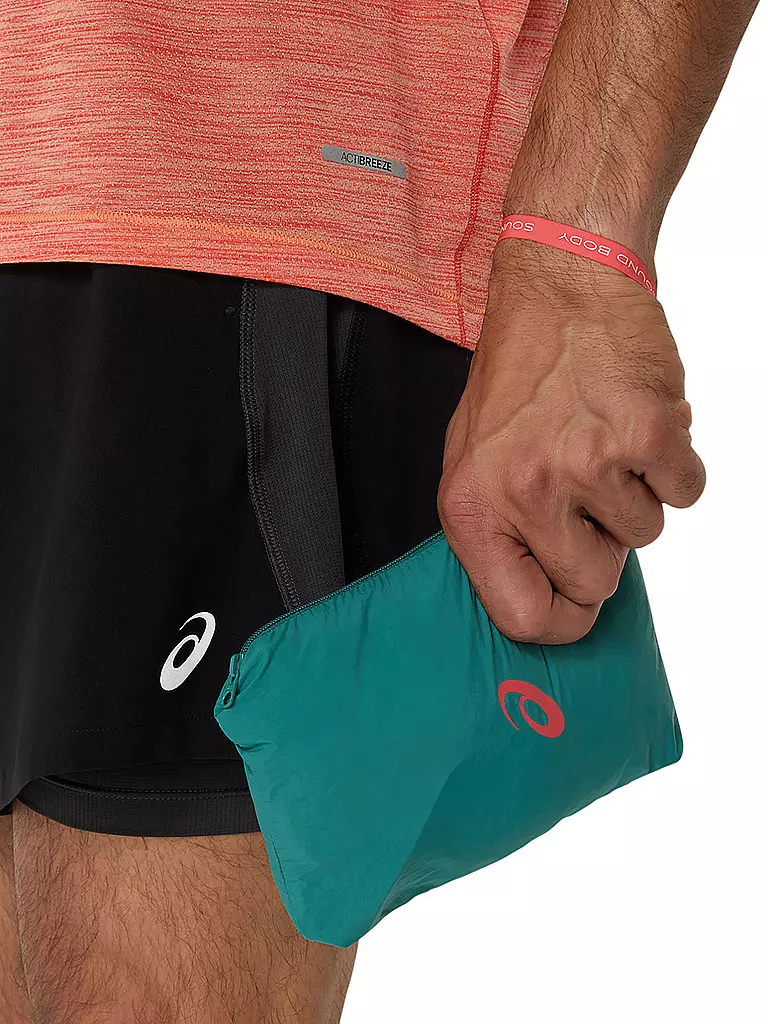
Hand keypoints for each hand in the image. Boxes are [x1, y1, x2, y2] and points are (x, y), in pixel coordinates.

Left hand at [438, 243, 705, 644]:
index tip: (576, 599)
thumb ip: (500, 533)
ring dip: (634, 494)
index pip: (522, 615)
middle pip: (596, 584)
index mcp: (472, 507)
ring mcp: (588, 463)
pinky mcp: (646, 434)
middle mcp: (525, 492)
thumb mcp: (473, 459)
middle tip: (586, 487)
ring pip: (645, 535)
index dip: (561, 617)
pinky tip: (636, 425)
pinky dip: (672, 464)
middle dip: (602, 544)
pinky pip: (686, 491)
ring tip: (602, 439)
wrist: (562, 284)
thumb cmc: (518, 374)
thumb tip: (543, 597)